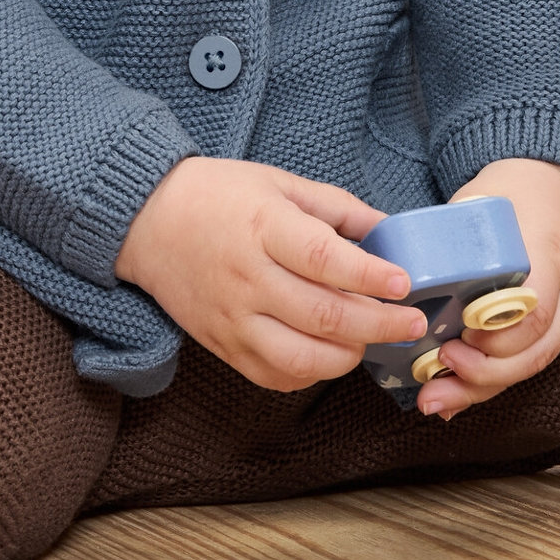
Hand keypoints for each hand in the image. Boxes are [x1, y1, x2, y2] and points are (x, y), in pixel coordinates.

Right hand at [115, 157, 426, 390]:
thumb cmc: (217, 196)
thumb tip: (388, 230)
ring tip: (369, 339)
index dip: (370, 276)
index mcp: (263, 228)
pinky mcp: (222, 346)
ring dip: (348, 355)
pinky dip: (312, 371)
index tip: (404, 282)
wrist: (147, 221)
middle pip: (323, 316)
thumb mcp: (278, 183)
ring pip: (302, 357)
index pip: (325, 260)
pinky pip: (276, 375)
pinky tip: (327, 352)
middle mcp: (247, 278)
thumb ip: (336, 208)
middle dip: (379, 325)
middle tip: (412, 323)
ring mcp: (233, 318)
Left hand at [416, 159, 559, 417]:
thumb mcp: (478, 204)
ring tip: (435, 400)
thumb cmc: (509, 191)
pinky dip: (491, 381)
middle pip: (537, 351)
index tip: (456, 340)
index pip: (536, 312)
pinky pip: (529, 359)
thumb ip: (450, 243)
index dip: (498, 338)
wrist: (553, 182)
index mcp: (550, 252)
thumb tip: (397, 280)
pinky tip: (455, 397)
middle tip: (439, 371)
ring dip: (483, 388)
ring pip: (534, 364)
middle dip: (485, 373)